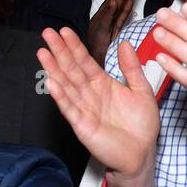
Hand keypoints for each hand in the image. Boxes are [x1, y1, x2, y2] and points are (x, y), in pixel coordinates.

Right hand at [37, 28, 159, 177]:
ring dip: (54, 70)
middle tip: (47, 34)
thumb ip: (132, 68)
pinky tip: (52, 83)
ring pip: (66, 86)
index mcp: (104, 85)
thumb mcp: (141, 90)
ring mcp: (84, 109)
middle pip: (72, 70)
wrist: (142, 153)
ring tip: (43, 53)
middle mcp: (91, 95)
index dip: (75, 47)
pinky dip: (61, 97)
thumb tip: (124, 43)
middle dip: (59, 52)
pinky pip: (70, 109)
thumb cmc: (142, 125)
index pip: (85, 62)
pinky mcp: (83, 125)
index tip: (65, 32)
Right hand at [87, 0, 135, 60]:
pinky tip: (115, 3)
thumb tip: (129, 0)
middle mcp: (102, 19)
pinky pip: (107, 22)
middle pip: (114, 0)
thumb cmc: (102, 50)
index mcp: (105, 17)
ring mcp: (101, 25)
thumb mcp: (114, 29)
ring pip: (111, 8)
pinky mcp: (100, 34)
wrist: (92, 64)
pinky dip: (110, 12)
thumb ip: (120, 15)